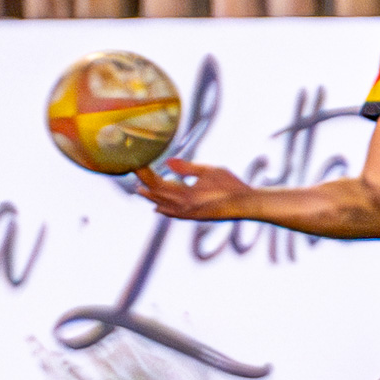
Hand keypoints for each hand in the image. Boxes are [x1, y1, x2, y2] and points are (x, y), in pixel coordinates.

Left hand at [133, 158, 251, 220]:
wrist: (245, 206)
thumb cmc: (231, 186)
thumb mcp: (210, 171)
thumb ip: (187, 167)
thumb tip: (167, 162)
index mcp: (186, 195)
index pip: (157, 183)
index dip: (145, 173)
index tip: (137, 163)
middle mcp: (184, 208)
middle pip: (156, 194)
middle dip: (144, 183)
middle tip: (135, 171)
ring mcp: (188, 215)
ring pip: (162, 205)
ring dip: (150, 196)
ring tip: (139, 190)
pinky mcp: (193, 217)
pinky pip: (172, 214)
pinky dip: (162, 209)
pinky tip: (158, 208)